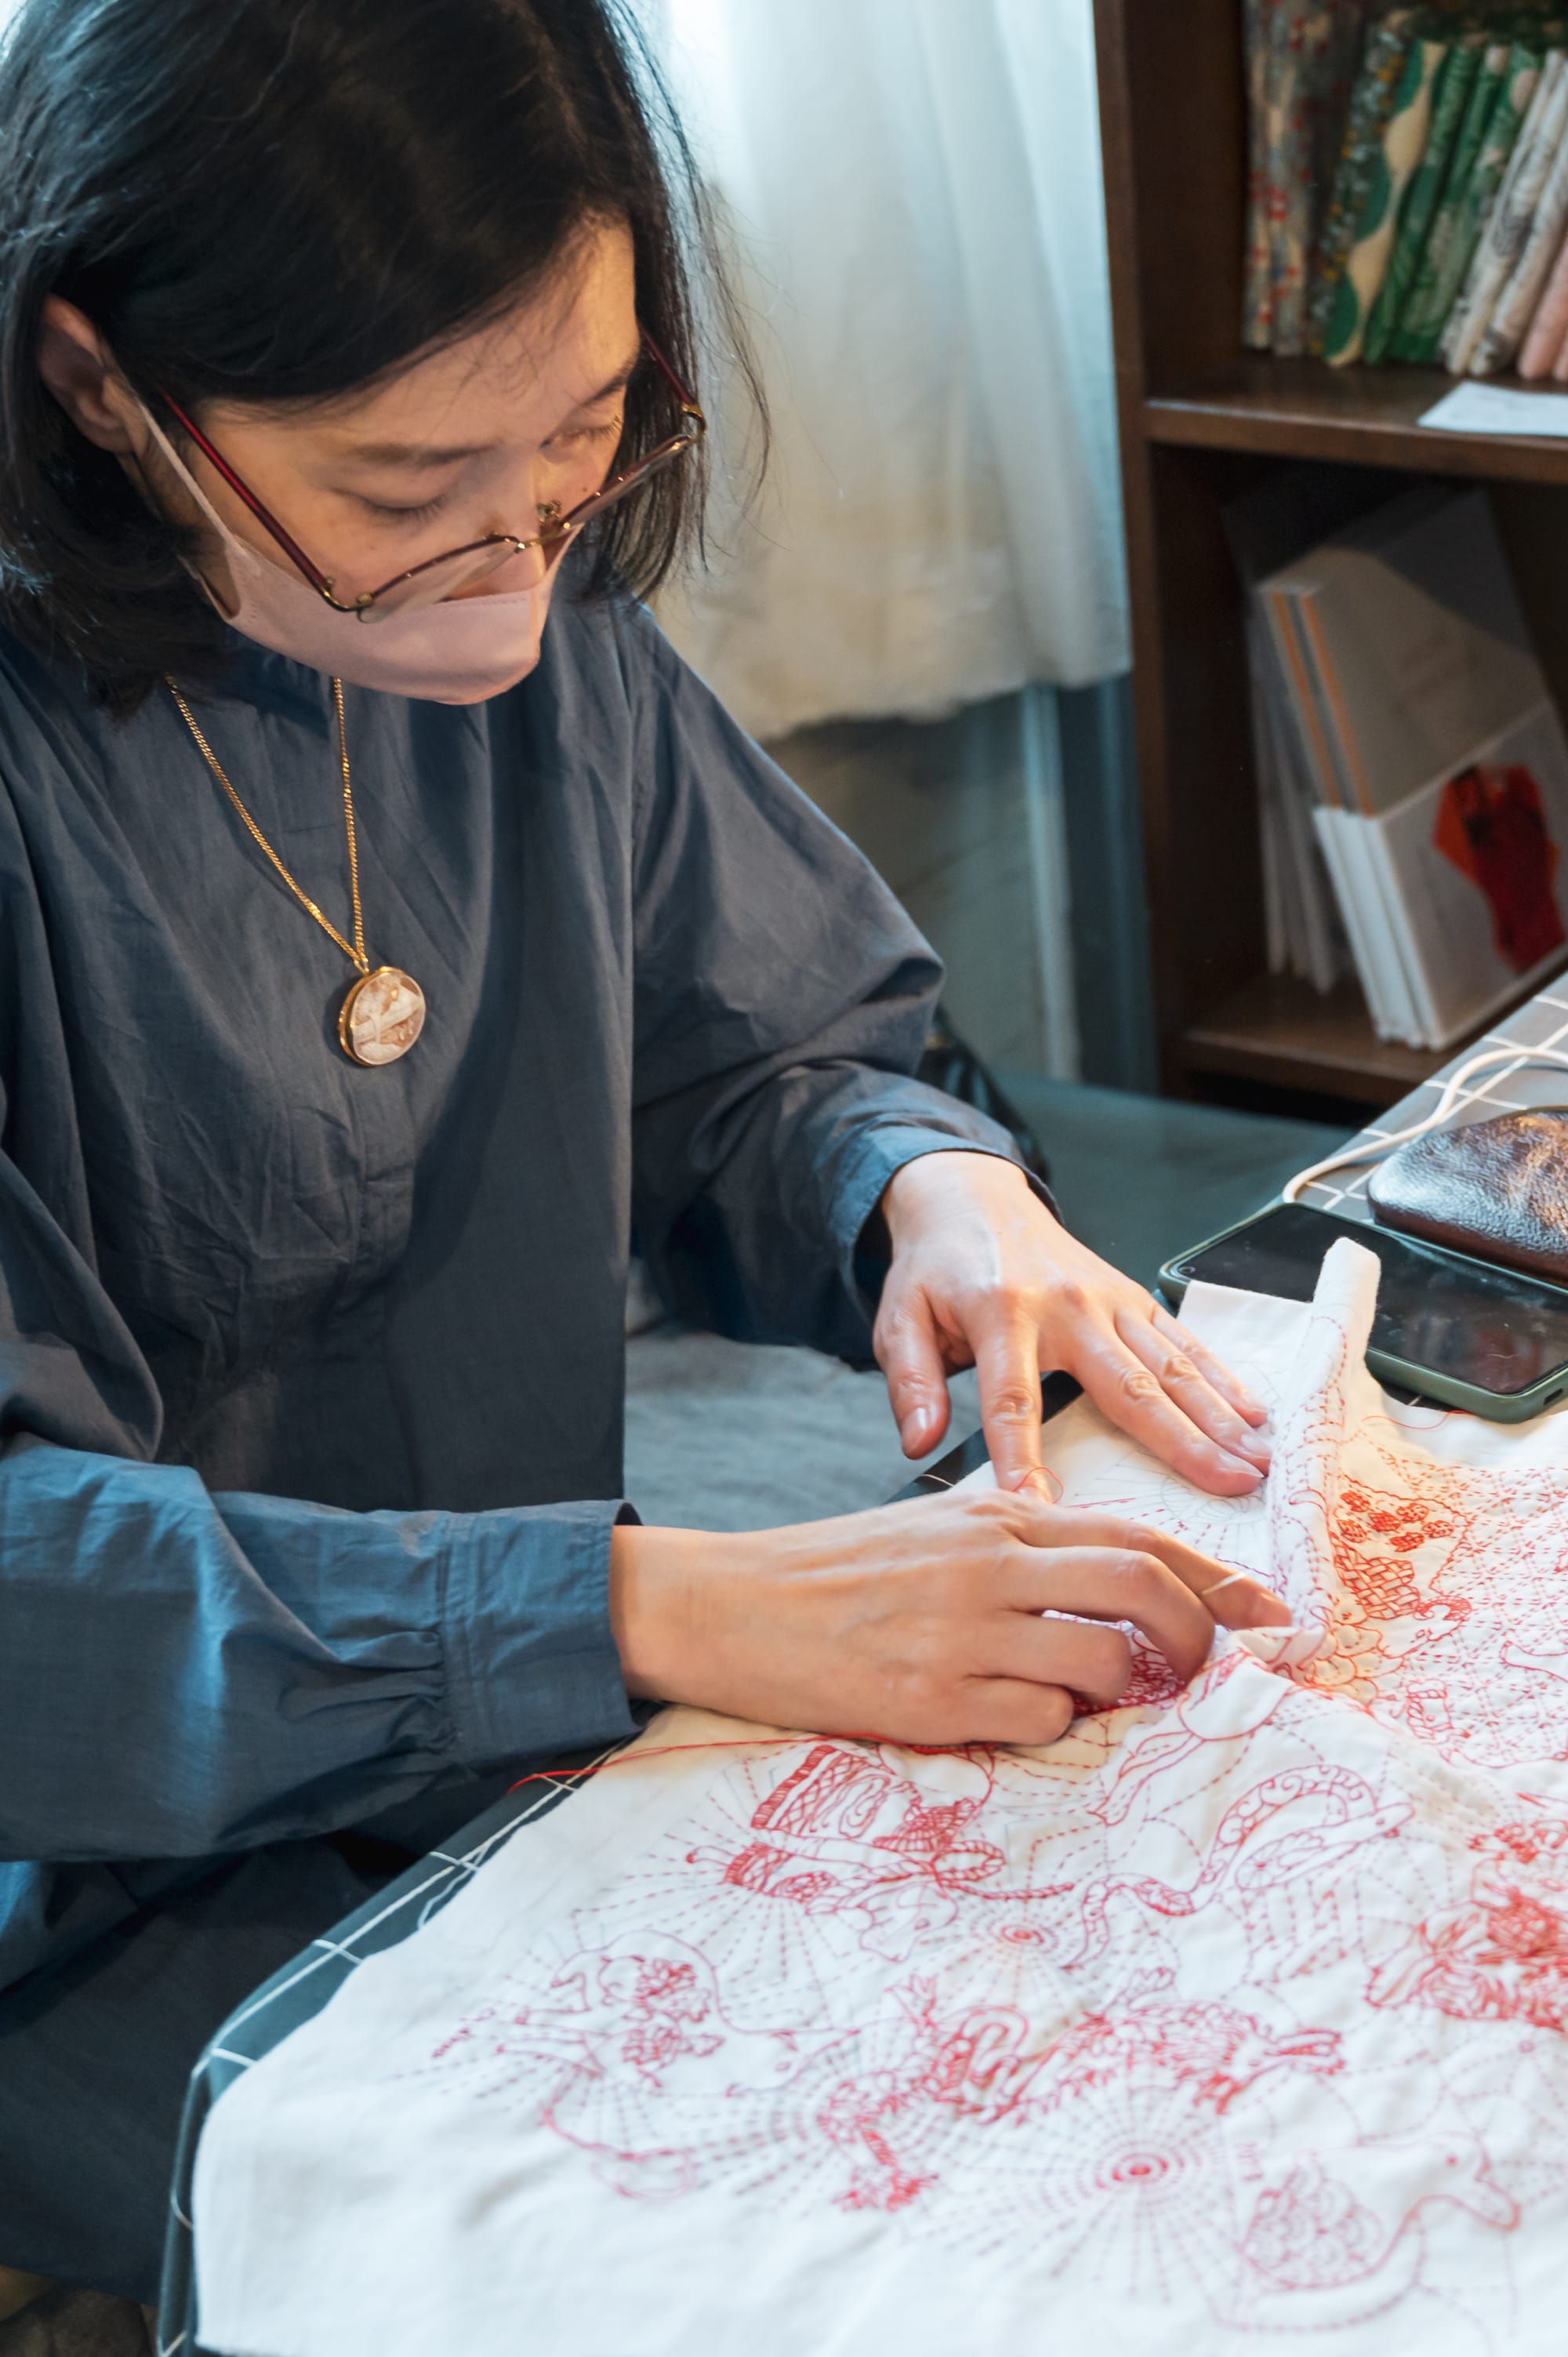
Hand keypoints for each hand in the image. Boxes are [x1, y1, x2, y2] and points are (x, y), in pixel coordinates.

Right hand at [610, 1485, 1291, 1745]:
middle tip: (1209, 1670)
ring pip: (1101, 1663)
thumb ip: (1022, 1550)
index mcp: (997, 1519)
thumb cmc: (836, 1573)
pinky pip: (1036, 1720)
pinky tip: (1007, 1713)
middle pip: (1143, 1589)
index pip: (1137, 1537)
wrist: (729, 1606)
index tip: (1271, 1611)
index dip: (1217, 1576)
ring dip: (1125, 1690)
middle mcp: (990, 1567)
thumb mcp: (937, 1535)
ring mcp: (962, 1634)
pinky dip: (1048, 1724)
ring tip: (1100, 1697)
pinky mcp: (930, 1700)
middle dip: (1200, 1636)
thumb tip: (1114, 1591)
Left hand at [876, 1151, 1271, 1497]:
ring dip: (1217, 1416)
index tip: (1045, 1510)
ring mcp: (1107, 1298)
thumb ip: (910, 1380)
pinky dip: (1220, 1376)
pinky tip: (1253, 1412)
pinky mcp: (1130, 1296)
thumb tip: (919, 1442)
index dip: (1025, 1458)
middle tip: (1228, 1487)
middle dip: (1182, 1441)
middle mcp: (1065, 1305)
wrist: (972, 1197)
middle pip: (1126, 1385)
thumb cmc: (936, 1267)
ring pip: (1169, 1365)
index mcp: (1001, 1314)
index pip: (1013, 1400)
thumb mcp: (899, 1317)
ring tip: (1256, 1462)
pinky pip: (1181, 1340)